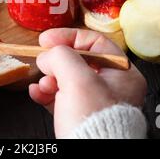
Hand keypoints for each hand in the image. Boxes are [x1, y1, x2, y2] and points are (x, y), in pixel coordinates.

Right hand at [29, 28, 146, 137]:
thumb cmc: (94, 122)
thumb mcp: (78, 79)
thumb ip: (61, 57)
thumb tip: (48, 56)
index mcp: (123, 74)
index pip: (94, 42)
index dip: (68, 37)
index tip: (47, 39)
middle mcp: (111, 87)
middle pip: (77, 62)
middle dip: (56, 63)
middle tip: (43, 64)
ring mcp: (94, 102)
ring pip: (66, 80)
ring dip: (48, 79)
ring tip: (42, 85)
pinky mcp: (79, 116)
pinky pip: (60, 97)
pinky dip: (46, 93)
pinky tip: (36, 93)